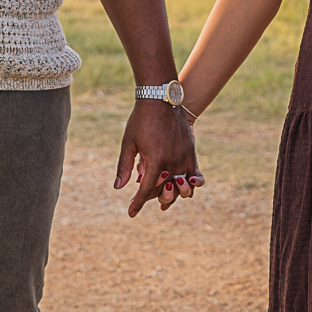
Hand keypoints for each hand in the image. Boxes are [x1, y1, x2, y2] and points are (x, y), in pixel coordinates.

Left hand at [116, 99, 204, 217]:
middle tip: (142, 201)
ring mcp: (184, 156)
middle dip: (152, 198)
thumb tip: (118, 187)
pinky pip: (193, 174)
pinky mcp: (191, 151)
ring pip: (181, 185)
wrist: (161, 98)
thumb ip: (125, 166)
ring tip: (163, 199)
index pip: (146, 190)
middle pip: (164, 190)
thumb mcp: (129, 143)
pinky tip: (180, 186)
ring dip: (171, 194)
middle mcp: (172, 161)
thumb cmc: (141, 120)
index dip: (137, 203)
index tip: (131, 213)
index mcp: (155, 160)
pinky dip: (187, 183)